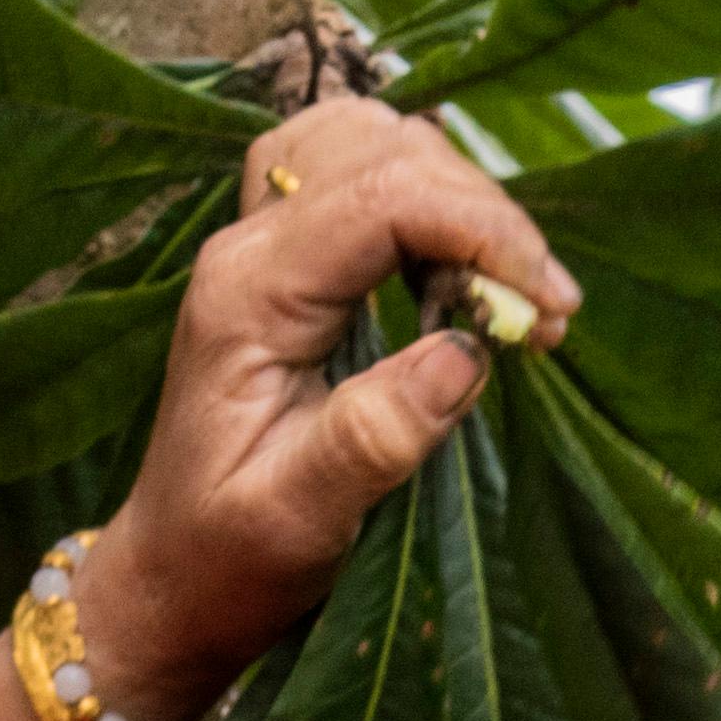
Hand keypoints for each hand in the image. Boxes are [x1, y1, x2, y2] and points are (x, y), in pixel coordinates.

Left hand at [72, 103, 580, 720]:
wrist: (170, 576)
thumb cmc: (227, 557)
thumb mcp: (297, 518)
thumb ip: (374, 435)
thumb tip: (466, 352)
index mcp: (248, 294)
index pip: (384, 199)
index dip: (483, 231)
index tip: (550, 308)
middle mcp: (249, 246)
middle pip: (385, 149)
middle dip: (483, 214)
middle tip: (541, 316)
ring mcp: (264, 242)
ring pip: (376, 144)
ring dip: (460, 202)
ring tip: (507, 299)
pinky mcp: (286, 258)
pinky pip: (364, 177)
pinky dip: (431, 207)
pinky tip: (462, 282)